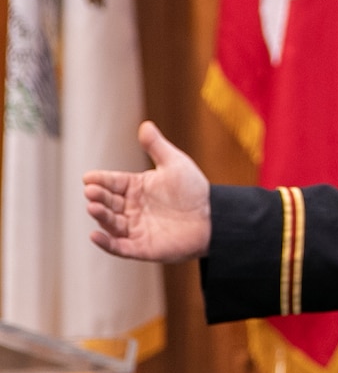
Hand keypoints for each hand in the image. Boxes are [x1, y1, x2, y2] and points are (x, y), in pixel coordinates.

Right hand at [83, 121, 210, 262]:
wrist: (214, 216)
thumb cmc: (194, 190)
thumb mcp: (175, 164)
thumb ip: (157, 147)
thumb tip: (145, 125)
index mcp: (136, 187)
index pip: (113, 182)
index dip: (101, 180)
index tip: (89, 177)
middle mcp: (131, 208)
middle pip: (109, 202)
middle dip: (98, 196)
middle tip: (91, 191)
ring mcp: (135, 228)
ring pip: (111, 223)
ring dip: (101, 216)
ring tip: (93, 207)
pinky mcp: (142, 247)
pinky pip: (120, 247)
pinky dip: (106, 243)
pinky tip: (95, 235)